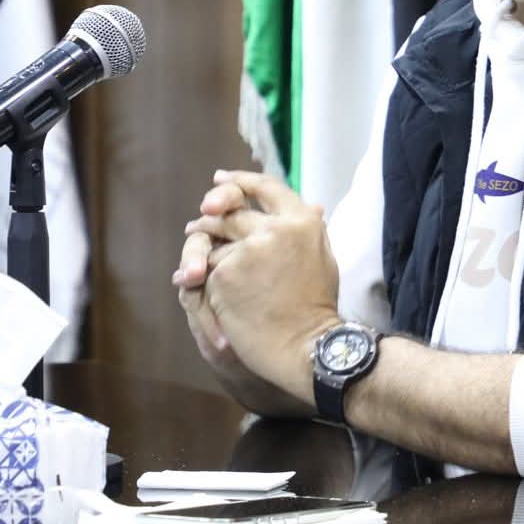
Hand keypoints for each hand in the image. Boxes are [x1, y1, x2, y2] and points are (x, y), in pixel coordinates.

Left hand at [186, 170, 342, 406]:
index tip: (221, 178)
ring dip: (202, 248)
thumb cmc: (316, 307)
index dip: (239, 180)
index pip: (265, 187)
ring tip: (200, 261)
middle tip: (202, 218)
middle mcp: (274, 228)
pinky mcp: (223, 273)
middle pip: (230, 210)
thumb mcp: (323, 259)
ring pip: (213, 239)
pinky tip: (214, 293)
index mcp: (302, 221)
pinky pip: (206, 268)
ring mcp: (247, 250)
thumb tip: (312, 204)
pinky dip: (206, 279)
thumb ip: (309, 230)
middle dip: (212, 214)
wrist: (304, 345)